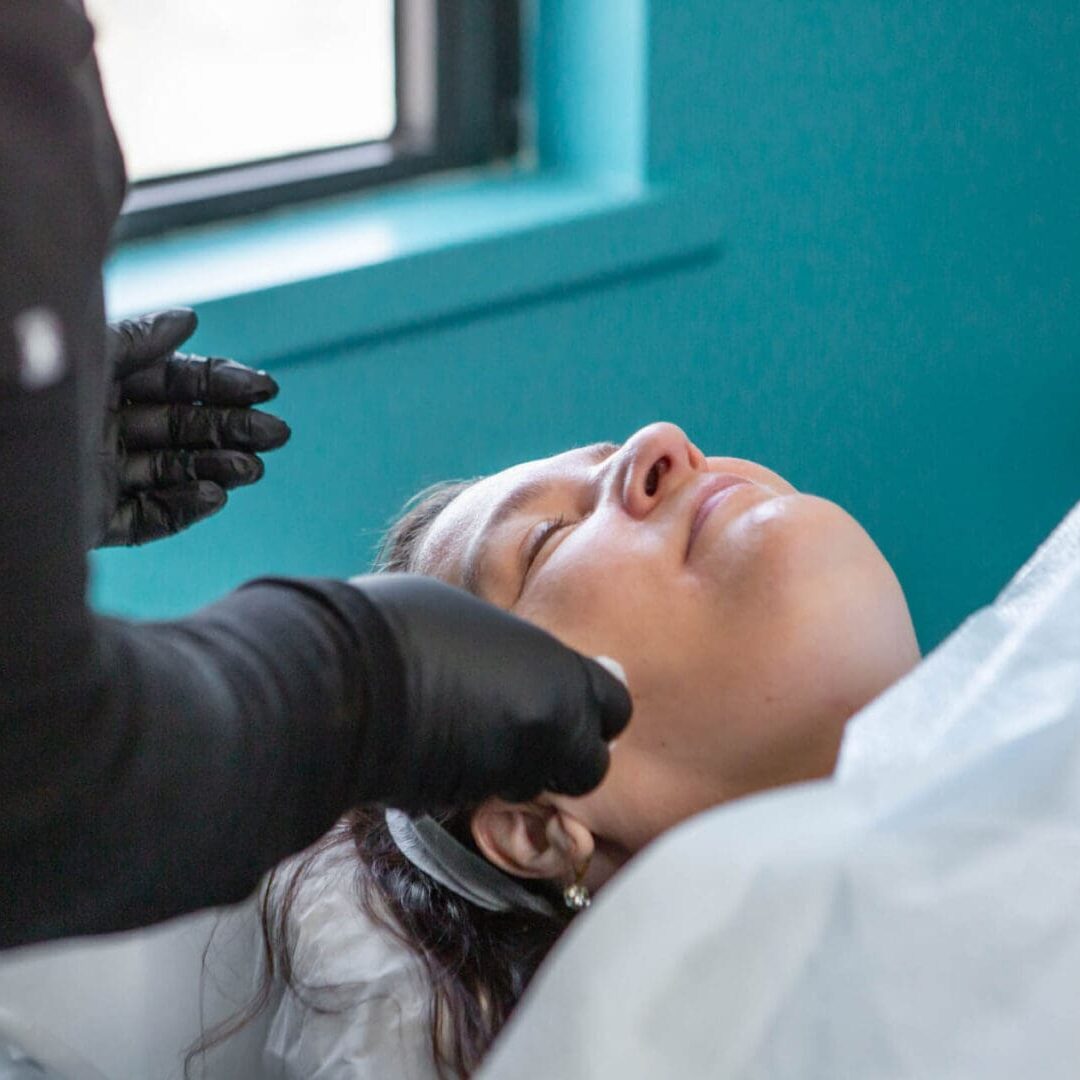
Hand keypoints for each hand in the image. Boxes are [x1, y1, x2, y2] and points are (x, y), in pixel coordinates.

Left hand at [97, 308, 290, 545]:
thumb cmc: (31, 388)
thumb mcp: (82, 354)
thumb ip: (134, 339)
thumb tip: (191, 320)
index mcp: (99, 384)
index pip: (174, 381)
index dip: (221, 383)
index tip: (265, 386)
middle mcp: (100, 429)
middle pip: (181, 428)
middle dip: (232, 429)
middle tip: (279, 433)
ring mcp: (95, 477)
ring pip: (171, 472)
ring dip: (218, 468)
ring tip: (255, 468)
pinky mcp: (89, 521)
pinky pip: (146, 518)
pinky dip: (184, 507)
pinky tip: (216, 496)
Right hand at [346, 574, 632, 811]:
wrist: (340, 681)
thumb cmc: (403, 628)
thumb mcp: (479, 621)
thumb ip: (528, 654)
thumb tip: (552, 668)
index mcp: (559, 676)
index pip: (614, 707)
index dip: (591, 707)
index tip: (565, 697)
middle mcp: (545, 733)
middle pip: (590, 766)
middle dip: (568, 754)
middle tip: (529, 728)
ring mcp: (505, 773)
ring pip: (538, 785)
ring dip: (519, 766)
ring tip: (472, 729)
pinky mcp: (462, 805)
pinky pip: (490, 795)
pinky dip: (478, 778)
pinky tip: (441, 748)